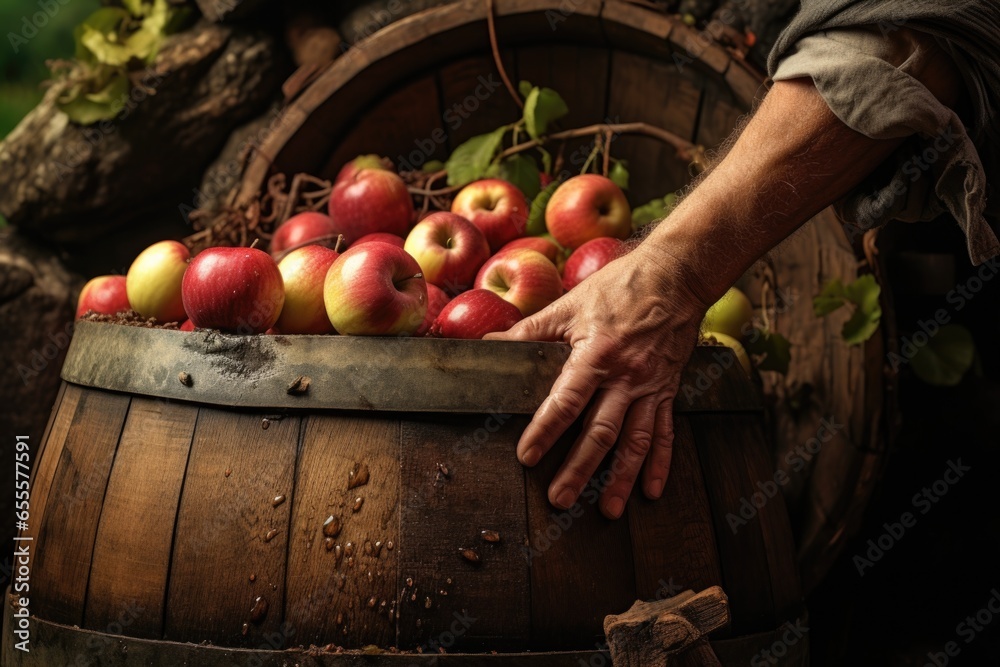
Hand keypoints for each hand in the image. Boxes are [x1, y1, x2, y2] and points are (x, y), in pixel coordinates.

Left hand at [485, 243, 705, 518]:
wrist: (676, 275)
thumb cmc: (620, 287)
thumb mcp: (569, 305)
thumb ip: (529, 330)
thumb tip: (489, 343)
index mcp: (596, 355)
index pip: (566, 401)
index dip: (545, 430)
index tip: (528, 456)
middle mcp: (626, 378)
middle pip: (600, 432)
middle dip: (579, 470)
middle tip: (560, 499)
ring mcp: (650, 387)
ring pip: (635, 442)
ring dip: (620, 478)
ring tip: (607, 510)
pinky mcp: (668, 390)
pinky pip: (664, 433)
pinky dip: (659, 463)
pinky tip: (652, 490)